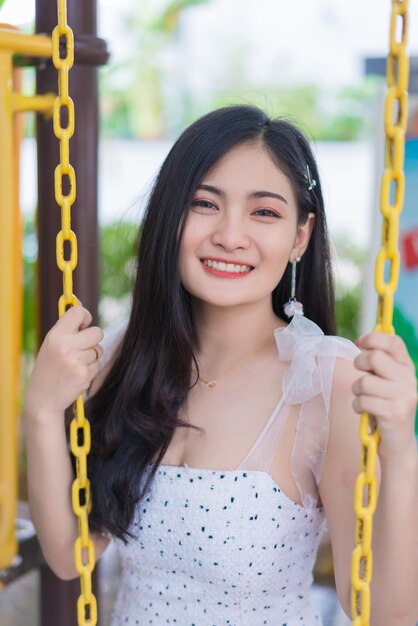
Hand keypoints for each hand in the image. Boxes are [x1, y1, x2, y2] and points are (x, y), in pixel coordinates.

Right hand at [24, 303, 103, 417]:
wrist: (43, 399)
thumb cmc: (48, 368)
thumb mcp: (51, 344)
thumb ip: (67, 327)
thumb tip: (80, 304)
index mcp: (55, 335)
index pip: (78, 312)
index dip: (85, 317)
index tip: (83, 324)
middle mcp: (65, 346)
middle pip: (98, 332)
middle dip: (93, 339)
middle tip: (81, 347)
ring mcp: (76, 361)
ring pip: (99, 350)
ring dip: (92, 356)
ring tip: (75, 364)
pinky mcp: (84, 375)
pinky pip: (98, 364)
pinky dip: (91, 369)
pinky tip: (77, 374)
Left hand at [352, 331, 417, 457]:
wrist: (398, 443)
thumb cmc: (386, 407)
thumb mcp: (387, 382)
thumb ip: (380, 363)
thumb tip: (363, 340)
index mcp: (407, 368)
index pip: (394, 342)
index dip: (373, 338)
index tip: (360, 343)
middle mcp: (409, 380)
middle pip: (375, 357)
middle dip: (360, 364)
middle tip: (361, 376)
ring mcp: (403, 397)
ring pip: (365, 381)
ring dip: (356, 391)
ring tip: (364, 398)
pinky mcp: (394, 413)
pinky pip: (363, 401)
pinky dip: (357, 406)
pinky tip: (365, 411)